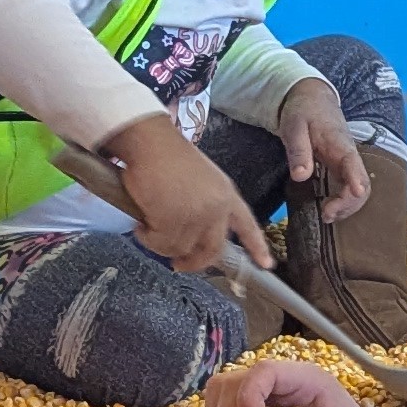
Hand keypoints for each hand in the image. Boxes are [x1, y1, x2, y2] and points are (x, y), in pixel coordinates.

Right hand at [110, 124, 271, 272]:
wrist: (150, 142)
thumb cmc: (168, 155)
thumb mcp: (201, 179)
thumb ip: (205, 205)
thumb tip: (191, 236)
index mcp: (227, 195)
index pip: (247, 224)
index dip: (256, 246)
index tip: (266, 263)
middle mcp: (217, 208)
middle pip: (212, 249)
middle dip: (194, 262)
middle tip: (178, 264)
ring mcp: (197, 216)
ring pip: (181, 248)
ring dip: (161, 243)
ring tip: (147, 226)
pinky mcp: (174, 221)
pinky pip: (160, 243)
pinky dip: (147, 238)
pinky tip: (140, 224)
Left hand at [273, 79, 373, 223]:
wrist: (312, 98)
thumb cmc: (302, 111)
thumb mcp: (294, 126)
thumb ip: (298, 150)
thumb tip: (301, 176)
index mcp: (339, 144)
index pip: (353, 164)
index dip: (356, 182)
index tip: (355, 194)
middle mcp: (349, 156)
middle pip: (362, 184)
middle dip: (349, 203)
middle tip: (326, 215)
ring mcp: (347, 163)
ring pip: (358, 190)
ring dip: (347, 207)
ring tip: (326, 216)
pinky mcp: (342, 168)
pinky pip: (349, 188)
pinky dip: (343, 202)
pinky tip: (328, 210)